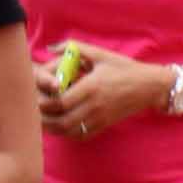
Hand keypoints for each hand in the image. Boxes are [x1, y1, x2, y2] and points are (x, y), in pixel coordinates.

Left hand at [37, 50, 163, 140]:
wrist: (149, 86)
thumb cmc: (123, 68)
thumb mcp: (100, 54)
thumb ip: (74, 49)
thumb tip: (51, 48)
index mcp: (92, 86)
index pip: (62, 102)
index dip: (45, 103)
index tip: (36, 97)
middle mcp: (95, 105)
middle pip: (62, 120)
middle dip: (44, 118)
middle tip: (33, 111)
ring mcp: (100, 118)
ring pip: (70, 131)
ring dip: (52, 128)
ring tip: (41, 120)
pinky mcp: (104, 125)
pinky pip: (81, 135)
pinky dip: (66, 133)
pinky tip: (59, 125)